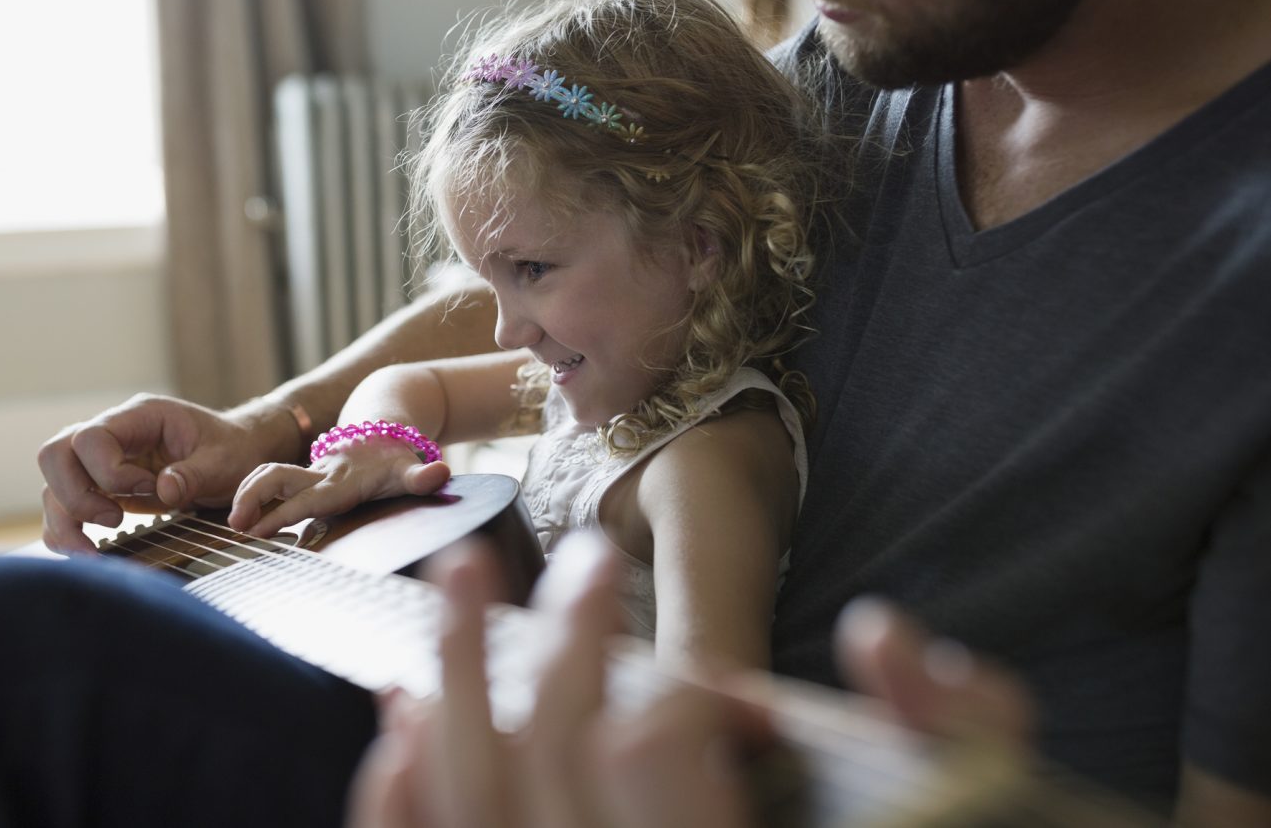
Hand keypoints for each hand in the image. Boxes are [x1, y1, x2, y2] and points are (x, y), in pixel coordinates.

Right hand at [38, 393, 302, 553]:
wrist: (237, 455)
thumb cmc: (231, 451)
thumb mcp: (224, 462)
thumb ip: (195, 474)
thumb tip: (163, 490)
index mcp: (140, 416)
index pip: (91, 437)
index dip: (110, 473)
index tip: (149, 491)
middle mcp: (113, 432)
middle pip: (55, 453)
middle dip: (74, 495)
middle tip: (114, 522)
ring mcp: (100, 459)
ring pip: (53, 483)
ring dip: (65, 521)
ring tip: (94, 552)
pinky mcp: (100, 485)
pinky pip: (64, 506)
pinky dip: (68, 531)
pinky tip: (90, 553)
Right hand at [228, 441, 450, 538]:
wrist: (385, 425)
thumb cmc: (397, 458)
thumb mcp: (411, 468)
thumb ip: (422, 475)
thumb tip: (441, 471)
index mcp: (339, 480)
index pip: (306, 498)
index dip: (280, 513)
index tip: (257, 530)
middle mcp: (318, 475)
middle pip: (275, 477)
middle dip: (252, 496)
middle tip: (235, 525)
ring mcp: (308, 474)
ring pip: (268, 474)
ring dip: (247, 493)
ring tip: (234, 523)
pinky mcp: (304, 477)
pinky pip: (272, 482)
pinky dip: (252, 494)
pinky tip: (243, 517)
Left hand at [347, 538, 1038, 827]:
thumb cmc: (912, 818)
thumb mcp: (961, 782)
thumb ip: (957, 717)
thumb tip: (882, 639)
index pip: (652, 757)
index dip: (676, 696)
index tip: (709, 674)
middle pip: (551, 765)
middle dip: (563, 646)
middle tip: (593, 561)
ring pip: (474, 807)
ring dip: (453, 686)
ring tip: (460, 580)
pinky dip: (404, 792)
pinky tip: (403, 716)